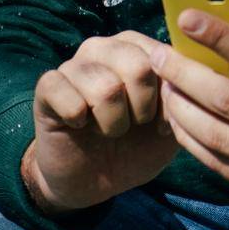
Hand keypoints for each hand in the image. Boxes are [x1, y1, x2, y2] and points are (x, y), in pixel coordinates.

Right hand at [23, 30, 178, 213]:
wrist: (91, 182)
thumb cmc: (134, 147)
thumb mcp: (167, 128)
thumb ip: (179, 100)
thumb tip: (181, 81)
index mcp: (137, 48)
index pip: (164, 57)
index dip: (166, 97)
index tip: (160, 124)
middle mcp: (105, 47)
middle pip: (138, 67)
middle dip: (142, 110)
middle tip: (132, 126)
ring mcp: (74, 64)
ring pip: (106, 88)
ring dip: (112, 123)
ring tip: (107, 129)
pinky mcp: (48, 86)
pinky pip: (66, 95)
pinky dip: (77, 120)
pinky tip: (78, 126)